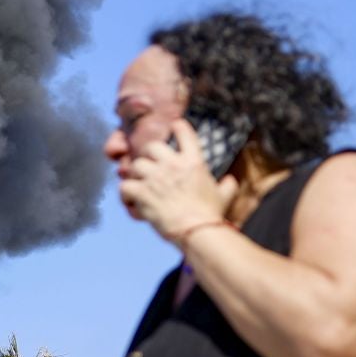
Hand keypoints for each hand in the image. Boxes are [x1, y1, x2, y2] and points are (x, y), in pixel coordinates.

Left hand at [118, 119, 235, 244]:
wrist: (198, 230)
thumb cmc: (211, 214)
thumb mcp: (224, 196)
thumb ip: (227, 185)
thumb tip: (230, 181)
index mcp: (193, 161)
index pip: (185, 133)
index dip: (178, 127)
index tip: (174, 125)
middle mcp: (173, 164)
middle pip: (152, 147)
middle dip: (149, 156)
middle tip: (149, 167)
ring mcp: (156, 177)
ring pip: (136, 165)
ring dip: (135, 174)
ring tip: (139, 185)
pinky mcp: (142, 192)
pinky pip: (125, 186)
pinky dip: (125, 194)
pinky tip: (130, 200)